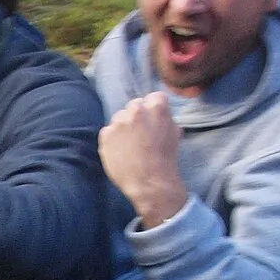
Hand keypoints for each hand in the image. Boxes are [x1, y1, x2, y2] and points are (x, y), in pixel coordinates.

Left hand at [100, 94, 189, 229]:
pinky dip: (113, 138)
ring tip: (130, 143)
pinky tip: (121, 150)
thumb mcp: (174, 132)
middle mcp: (136, 111)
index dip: (154, 107)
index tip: (153, 118)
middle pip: (135, 105)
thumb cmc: (166, 158)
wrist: (149, 181)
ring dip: (124, 126)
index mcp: (156, 108)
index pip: (154, 97)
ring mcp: (119, 123)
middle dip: (138, 116)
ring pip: (119, 117)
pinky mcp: (106, 135)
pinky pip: (108, 131)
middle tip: (141, 132)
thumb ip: (166, 117)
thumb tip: (160, 113)